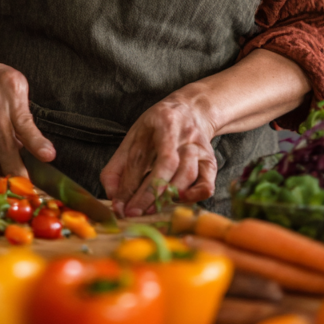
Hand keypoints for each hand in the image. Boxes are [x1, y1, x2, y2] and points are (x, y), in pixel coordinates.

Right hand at [0, 46, 55, 177]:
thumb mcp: (14, 87)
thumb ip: (22, 117)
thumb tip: (26, 150)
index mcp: (8, 84)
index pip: (24, 120)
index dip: (36, 142)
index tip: (48, 157)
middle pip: (2, 141)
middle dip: (15, 167)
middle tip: (25, 184)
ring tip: (5, 159)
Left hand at [100, 92, 216, 216]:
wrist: (192, 110)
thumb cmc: (158, 129)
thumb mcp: (134, 137)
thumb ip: (118, 166)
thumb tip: (113, 197)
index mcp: (159, 122)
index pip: (141, 156)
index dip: (129, 184)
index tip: (120, 206)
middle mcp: (181, 132)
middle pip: (166, 164)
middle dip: (148, 193)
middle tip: (133, 213)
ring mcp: (198, 147)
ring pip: (186, 173)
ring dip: (167, 195)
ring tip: (151, 209)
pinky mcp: (210, 161)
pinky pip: (206, 183)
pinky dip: (194, 196)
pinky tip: (180, 201)